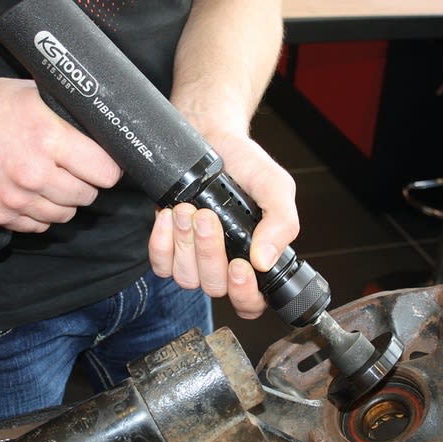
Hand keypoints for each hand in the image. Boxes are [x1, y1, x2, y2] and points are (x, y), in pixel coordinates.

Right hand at [0, 76, 121, 232]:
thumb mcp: (39, 96)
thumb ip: (72, 118)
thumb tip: (106, 134)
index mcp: (48, 138)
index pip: (105, 172)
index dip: (107, 167)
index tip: (103, 162)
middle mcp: (33, 172)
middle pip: (88, 196)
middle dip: (86, 183)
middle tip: (75, 169)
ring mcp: (16, 197)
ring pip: (65, 215)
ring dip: (64, 201)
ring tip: (52, 179)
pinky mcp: (0, 214)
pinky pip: (38, 226)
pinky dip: (40, 214)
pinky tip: (32, 193)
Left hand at [147, 130, 299, 318]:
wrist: (212, 139)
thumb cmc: (246, 165)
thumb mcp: (276, 187)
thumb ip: (281, 223)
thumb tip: (266, 260)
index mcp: (255, 259)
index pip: (251, 302)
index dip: (244, 294)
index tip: (240, 266)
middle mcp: (224, 265)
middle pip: (214, 287)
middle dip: (208, 252)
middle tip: (207, 217)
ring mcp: (194, 260)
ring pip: (186, 277)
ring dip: (185, 244)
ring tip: (188, 209)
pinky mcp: (168, 248)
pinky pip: (161, 264)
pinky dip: (162, 242)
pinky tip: (169, 216)